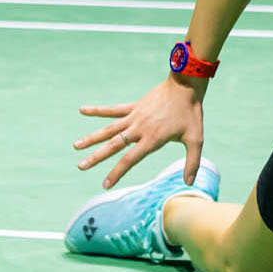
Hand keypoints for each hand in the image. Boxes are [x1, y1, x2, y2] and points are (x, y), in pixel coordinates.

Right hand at [73, 74, 206, 188]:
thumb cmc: (191, 114)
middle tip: (81, 166)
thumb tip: (189, 182)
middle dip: (96, 157)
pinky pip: (112, 109)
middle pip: (113, 145)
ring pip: (109, 129)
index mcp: (152, 139)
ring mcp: (134, 116)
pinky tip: (82, 110)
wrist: (186, 87)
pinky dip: (97, 110)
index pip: (129, 159)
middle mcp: (139, 129)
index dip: (116, 172)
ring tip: (76, 146)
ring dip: (92, 137)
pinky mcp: (134, 106)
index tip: (105, 184)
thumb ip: (192, 162)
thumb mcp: (196, 140)